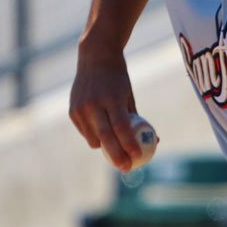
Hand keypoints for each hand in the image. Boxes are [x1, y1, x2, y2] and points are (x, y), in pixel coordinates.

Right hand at [68, 46, 141, 172]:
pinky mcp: (72, 112)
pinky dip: (96, 136)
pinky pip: (86, 132)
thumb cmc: (118, 79)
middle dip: (117, 156)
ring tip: (117, 146)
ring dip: (106, 146)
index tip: (138, 157)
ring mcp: (80, 108)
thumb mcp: (129, 95)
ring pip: (94, 138)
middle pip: (106, 138)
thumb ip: (135, 118)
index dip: (129, 144)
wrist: (95, 58)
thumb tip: (154, 140)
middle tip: (127, 168)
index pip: (121, 127)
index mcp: (112, 98)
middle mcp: (94, 104)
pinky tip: (102, 129)